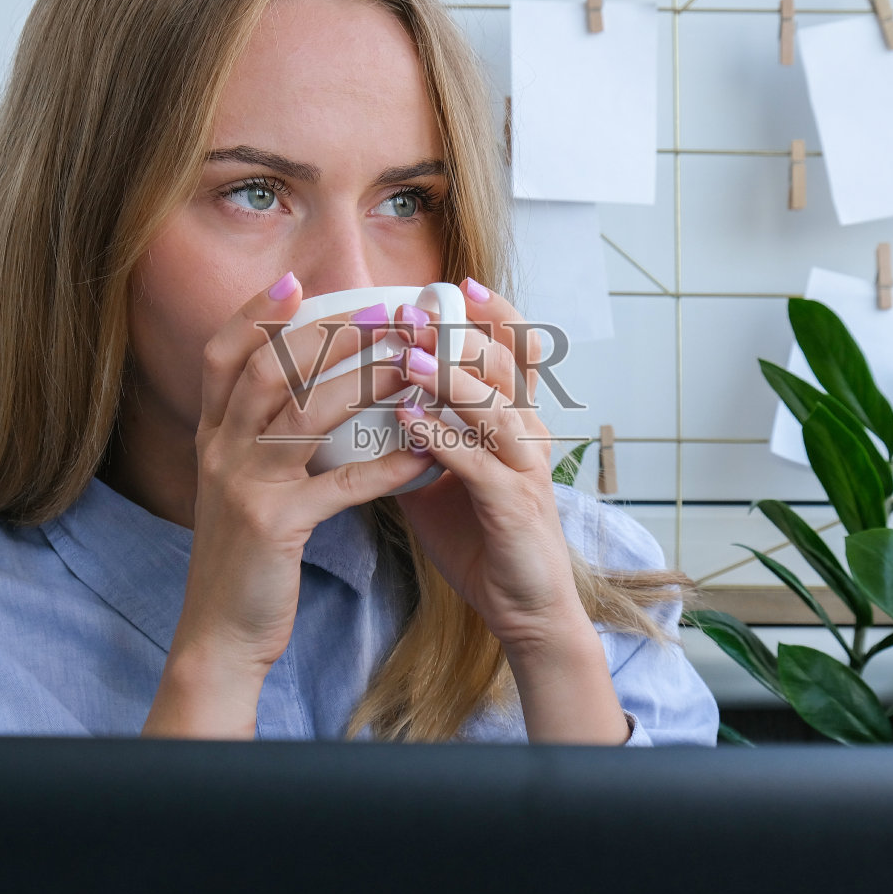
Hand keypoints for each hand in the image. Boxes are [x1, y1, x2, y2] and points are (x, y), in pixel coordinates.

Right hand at [146, 273, 436, 736]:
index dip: (254, 314)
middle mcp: (220, 451)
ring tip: (413, 364)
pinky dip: (386, 466)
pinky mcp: (275, 525)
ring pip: (306, 413)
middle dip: (327, 334)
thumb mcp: (241, 487)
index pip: (223, 356)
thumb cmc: (247, 558)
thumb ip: (262, 439)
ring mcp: (243, 485)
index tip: (294, 282)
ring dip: (364, 383)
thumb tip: (310, 391)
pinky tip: (424, 456)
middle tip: (381, 310)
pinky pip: (340, 484)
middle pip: (270, 369)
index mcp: (212, 436)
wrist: (221, 633)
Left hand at [389, 279, 583, 653]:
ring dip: (452, 380)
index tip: (452, 285)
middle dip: (460, 334)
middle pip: (506, 365)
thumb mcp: (440, 476)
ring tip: (410, 358)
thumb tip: (363, 404)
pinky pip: (480, 464)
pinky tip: (410, 423)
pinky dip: (445, 439)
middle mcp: (528, 435)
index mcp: (515, 421)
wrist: (522, 608)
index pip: (514, 351)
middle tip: (414, 312)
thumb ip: (412, 435)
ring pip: (495, 408)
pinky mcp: (515, 507)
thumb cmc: (481, 537)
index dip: (491, 314)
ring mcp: (526, 469)